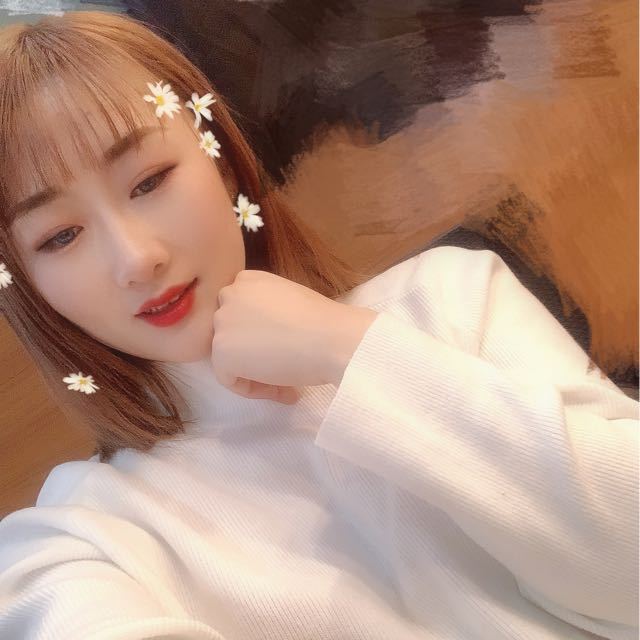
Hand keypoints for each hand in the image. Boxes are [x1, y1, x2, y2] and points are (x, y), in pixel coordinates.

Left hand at [210, 270, 377, 402]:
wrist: (332, 338)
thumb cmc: (323, 321)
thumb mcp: (289, 301)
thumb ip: (268, 311)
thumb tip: (264, 336)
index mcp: (248, 279)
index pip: (239, 311)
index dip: (258, 334)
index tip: (282, 350)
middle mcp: (229, 295)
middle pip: (230, 332)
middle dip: (253, 353)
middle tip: (283, 368)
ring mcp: (222, 323)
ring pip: (228, 356)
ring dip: (253, 373)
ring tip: (287, 385)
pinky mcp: (221, 352)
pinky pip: (228, 379)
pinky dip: (252, 389)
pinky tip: (283, 391)